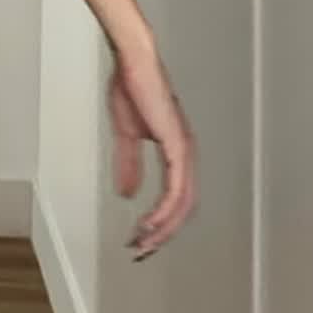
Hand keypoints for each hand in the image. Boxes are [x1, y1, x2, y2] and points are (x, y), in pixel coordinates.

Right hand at [106, 41, 196, 258]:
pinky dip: (164, 211)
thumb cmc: (132, 87)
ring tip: (142, 241)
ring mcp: (184, 150)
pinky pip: (176, 189)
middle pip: (183, 208)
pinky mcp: (176, 146)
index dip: (161, 221)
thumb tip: (130, 192)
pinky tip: (150, 222)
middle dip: (162, 234)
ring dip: (162, 228)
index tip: (141, 237)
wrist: (133, 62)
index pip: (176, 197)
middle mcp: (185, 152)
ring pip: (182, 204)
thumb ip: (129, 164)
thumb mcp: (126, 134)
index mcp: (176, 149)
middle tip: (142, 249)